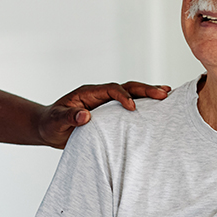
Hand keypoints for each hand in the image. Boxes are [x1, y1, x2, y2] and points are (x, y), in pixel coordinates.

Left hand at [35, 81, 172, 148]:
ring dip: (148, 94)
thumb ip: (69, 118)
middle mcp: (100, 95)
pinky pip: (130, 106)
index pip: (111, 89)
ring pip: (132, 94)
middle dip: (145, 89)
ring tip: (168, 95)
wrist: (49, 128)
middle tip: (164, 94)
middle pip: (127, 87)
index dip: (123, 96)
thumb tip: (85, 115)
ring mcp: (107, 103)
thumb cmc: (51, 124)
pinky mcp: (111, 114)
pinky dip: (144, 106)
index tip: (132, 109)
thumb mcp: (55, 122)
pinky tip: (159, 110)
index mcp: (88, 93)